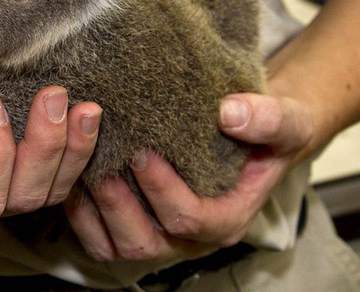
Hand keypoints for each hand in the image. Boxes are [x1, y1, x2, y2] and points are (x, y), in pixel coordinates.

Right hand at [0, 72, 102, 221]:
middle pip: (20, 196)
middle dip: (44, 147)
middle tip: (53, 96)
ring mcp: (8, 189)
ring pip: (49, 192)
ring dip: (73, 150)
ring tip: (86, 108)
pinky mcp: (32, 175)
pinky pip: (64, 178)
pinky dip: (81, 150)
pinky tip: (90, 116)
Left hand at [65, 92, 312, 261]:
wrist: (245, 134)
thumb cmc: (266, 133)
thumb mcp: (288, 121)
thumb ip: (270, 120)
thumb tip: (230, 114)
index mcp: (227, 219)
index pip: (190, 220)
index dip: (162, 191)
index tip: (142, 153)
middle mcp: (189, 238)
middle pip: (145, 241)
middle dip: (118, 204)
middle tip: (99, 163)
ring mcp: (158, 236)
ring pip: (115, 245)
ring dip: (93, 210)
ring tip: (81, 169)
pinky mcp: (130, 227)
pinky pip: (96, 238)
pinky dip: (79, 213)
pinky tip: (71, 176)